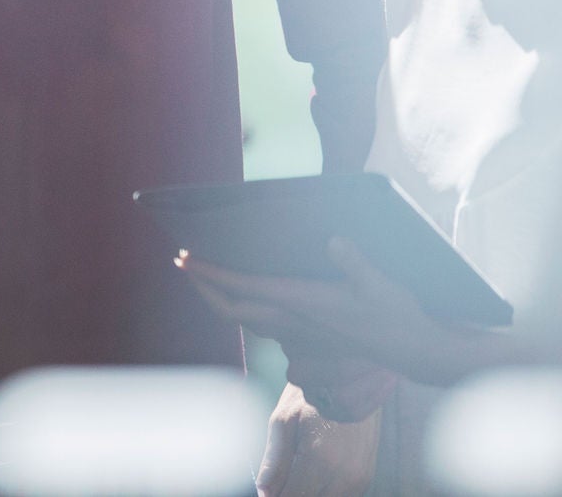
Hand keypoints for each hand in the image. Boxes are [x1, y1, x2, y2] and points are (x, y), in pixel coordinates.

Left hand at [178, 239, 481, 386]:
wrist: (412, 351)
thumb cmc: (397, 314)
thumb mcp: (381, 284)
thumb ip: (357, 264)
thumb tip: (336, 241)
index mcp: (302, 305)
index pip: (244, 288)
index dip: (211, 274)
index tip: (184, 258)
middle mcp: (293, 320)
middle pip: (230, 307)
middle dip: (202, 285)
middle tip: (181, 260)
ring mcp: (296, 331)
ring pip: (242, 316)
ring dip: (217, 294)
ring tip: (200, 269)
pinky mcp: (304, 334)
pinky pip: (258, 319)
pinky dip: (239, 301)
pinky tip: (239, 287)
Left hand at [256, 383, 379, 496]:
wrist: (351, 376)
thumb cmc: (311, 395)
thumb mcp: (283, 420)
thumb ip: (274, 462)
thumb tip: (263, 494)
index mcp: (320, 460)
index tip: (266, 493)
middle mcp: (345, 475)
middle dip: (292, 494)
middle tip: (279, 482)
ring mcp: (360, 478)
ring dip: (308, 493)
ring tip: (294, 474)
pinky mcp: (366, 477)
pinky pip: (342, 496)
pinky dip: (324, 491)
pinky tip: (312, 475)